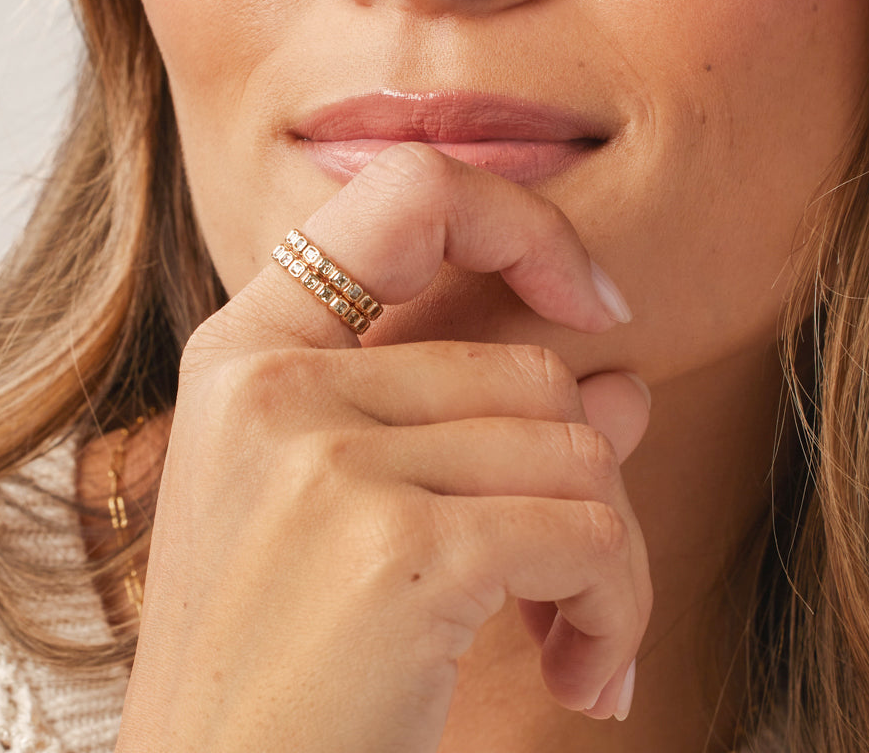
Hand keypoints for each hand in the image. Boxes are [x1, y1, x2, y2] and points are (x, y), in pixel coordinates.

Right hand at [116, 143, 651, 752]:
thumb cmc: (278, 666)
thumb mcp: (345, 513)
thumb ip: (477, 425)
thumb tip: (623, 381)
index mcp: (245, 352)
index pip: (404, 192)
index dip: (519, 220)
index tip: (589, 301)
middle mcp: (272, 385)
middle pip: (531, 369)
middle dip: (586, 479)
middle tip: (566, 579)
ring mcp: (325, 463)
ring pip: (578, 448)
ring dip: (608, 557)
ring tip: (565, 634)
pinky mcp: (398, 551)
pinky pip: (589, 532)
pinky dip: (617, 608)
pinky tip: (580, 676)